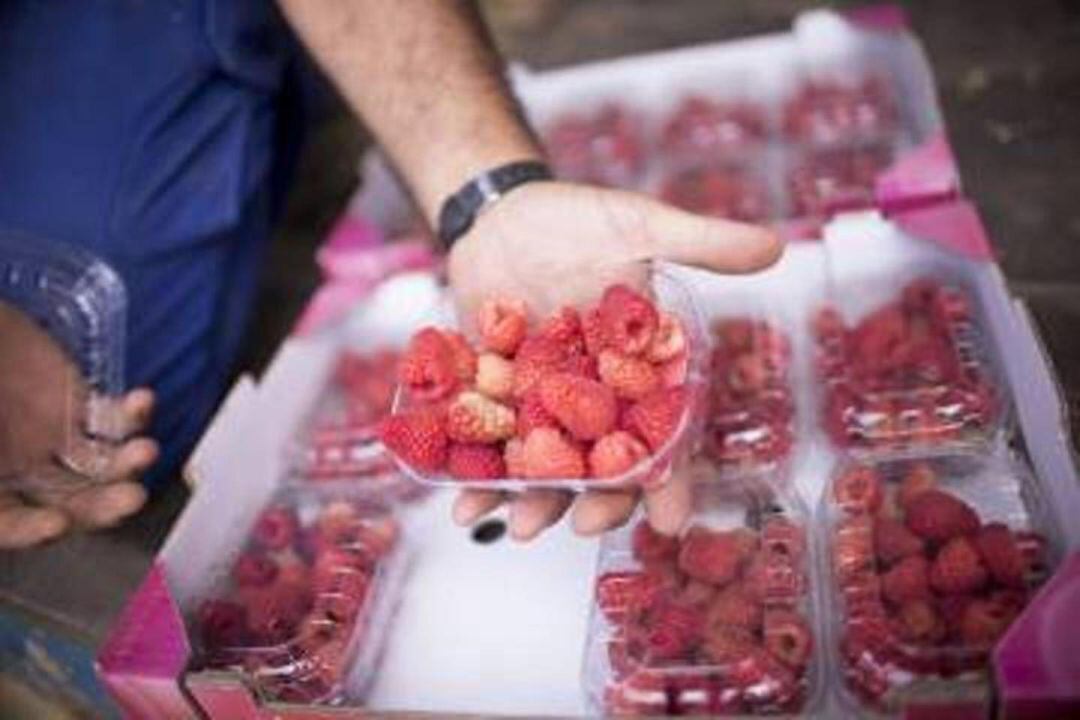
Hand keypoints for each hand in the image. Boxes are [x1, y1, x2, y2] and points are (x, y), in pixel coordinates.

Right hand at [0, 302, 158, 548]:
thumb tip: (2, 482)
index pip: (6, 525)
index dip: (29, 531)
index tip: (55, 525)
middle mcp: (19, 474)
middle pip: (67, 504)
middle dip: (100, 506)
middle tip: (131, 500)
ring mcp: (52, 441)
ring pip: (99, 466)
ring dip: (126, 463)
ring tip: (145, 451)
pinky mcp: (77, 405)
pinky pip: (112, 418)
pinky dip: (131, 414)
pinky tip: (142, 402)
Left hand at [446, 181, 781, 539]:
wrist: (502, 211)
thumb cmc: (578, 218)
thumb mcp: (642, 225)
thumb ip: (702, 243)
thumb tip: (775, 246)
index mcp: (641, 370)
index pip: (664, 433)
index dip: (670, 478)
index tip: (669, 520)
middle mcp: (596, 396)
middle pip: (603, 462)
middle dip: (597, 499)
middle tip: (584, 525)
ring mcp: (543, 401)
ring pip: (544, 463)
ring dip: (531, 500)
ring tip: (515, 528)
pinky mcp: (493, 395)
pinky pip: (484, 440)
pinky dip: (470, 470)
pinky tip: (458, 500)